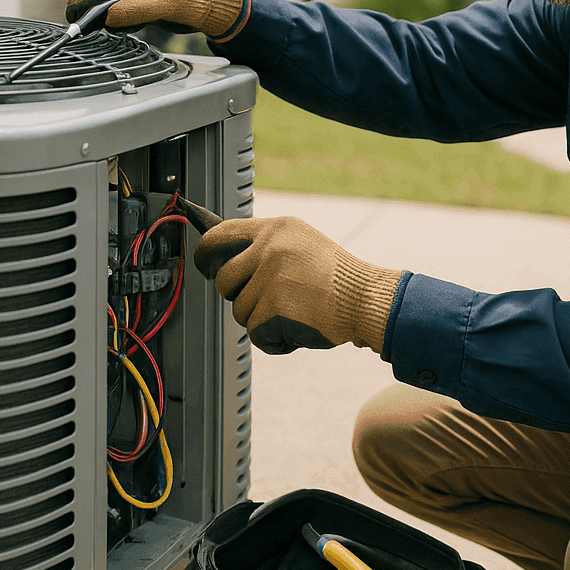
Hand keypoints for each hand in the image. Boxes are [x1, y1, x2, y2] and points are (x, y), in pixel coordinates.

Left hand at [193, 216, 402, 354]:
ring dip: (262, 321)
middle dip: (239, 296)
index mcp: (276, 229)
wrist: (366, 300)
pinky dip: (275, 340)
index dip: (205, 253)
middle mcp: (269, 249)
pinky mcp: (273, 309)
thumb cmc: (337, 279)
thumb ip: (266, 249)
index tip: (203, 264)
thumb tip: (224, 263)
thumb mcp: (302, 245)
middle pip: (224, 280)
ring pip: (240, 312)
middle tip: (267, 301)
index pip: (220, 234)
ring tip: (295, 312)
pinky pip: (257, 334)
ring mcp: (270, 279)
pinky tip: (298, 329)